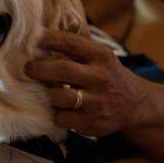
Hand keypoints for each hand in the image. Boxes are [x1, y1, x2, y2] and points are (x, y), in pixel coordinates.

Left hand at [25, 30, 156, 136]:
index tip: (32, 39)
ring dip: (49, 94)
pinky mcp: (92, 123)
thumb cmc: (109, 76)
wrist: (136, 104)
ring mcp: (97, 102)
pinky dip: (57, 113)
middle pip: (63, 70)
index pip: (70, 42)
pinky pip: (62, 118)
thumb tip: (39, 40)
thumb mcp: (101, 57)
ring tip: (48, 92)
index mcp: (101, 56)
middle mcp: (101, 78)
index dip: (47, 39)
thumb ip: (77, 49)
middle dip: (39, 68)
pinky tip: (61, 109)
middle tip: (28, 68)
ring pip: (60, 97)